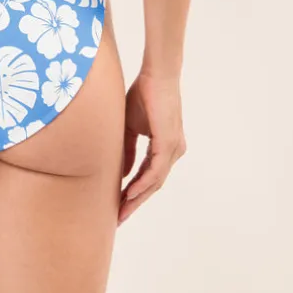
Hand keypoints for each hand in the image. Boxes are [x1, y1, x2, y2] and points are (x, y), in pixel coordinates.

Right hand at [118, 70, 186, 224]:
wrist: (156, 75)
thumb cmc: (144, 94)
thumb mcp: (131, 126)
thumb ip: (128, 149)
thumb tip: (124, 172)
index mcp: (165, 147)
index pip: (148, 176)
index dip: (134, 191)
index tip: (119, 204)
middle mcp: (173, 151)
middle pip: (153, 184)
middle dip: (135, 202)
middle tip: (119, 218)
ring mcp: (173, 148)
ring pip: (155, 181)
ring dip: (137, 197)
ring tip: (121, 210)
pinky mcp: (169, 143)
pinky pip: (155, 170)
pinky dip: (143, 183)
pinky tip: (130, 193)